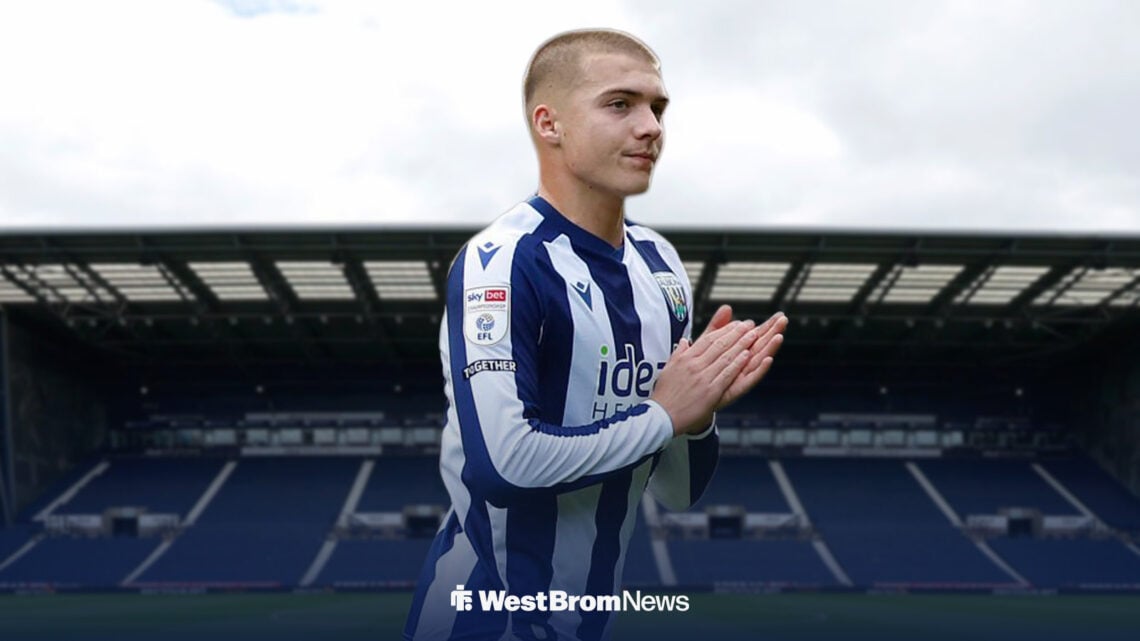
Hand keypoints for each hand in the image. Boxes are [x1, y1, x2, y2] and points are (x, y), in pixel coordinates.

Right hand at [650, 318, 758, 435]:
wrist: (662, 416)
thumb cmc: (665, 395)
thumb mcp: (668, 369)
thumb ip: (679, 353)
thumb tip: (685, 341)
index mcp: (685, 358)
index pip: (708, 339)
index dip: (724, 330)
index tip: (735, 324)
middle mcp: (694, 365)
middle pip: (719, 344)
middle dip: (736, 333)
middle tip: (749, 325)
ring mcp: (703, 378)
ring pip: (726, 357)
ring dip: (741, 344)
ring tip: (753, 336)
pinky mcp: (711, 391)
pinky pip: (727, 374)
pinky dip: (738, 364)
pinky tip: (747, 356)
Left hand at [694, 305, 788, 408]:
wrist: (686, 401)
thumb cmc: (698, 374)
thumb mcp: (705, 346)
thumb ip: (716, 328)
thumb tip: (727, 307)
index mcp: (736, 355)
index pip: (754, 337)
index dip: (767, 326)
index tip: (780, 315)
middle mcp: (740, 366)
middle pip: (760, 346)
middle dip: (772, 333)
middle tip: (784, 320)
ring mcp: (738, 379)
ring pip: (757, 361)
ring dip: (769, 348)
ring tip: (779, 335)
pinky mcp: (733, 391)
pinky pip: (749, 380)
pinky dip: (759, 370)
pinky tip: (768, 360)